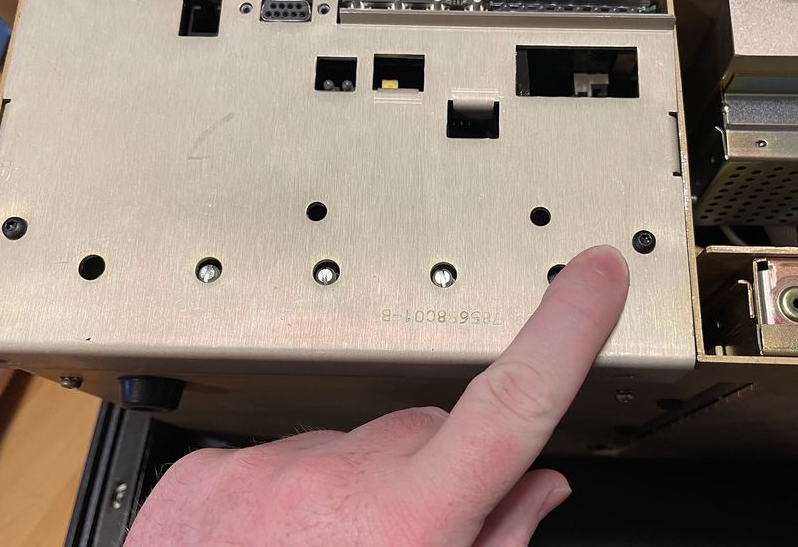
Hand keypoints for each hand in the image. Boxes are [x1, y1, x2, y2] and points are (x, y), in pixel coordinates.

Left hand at [125, 245, 629, 545]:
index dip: (564, 330)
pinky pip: (275, 458)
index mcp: (404, 529)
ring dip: (353, 490)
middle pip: (423, 432)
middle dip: (431, 475)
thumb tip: (535, 488)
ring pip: (347, 446)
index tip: (593, 278)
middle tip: (405, 543)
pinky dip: (288, 493)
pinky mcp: (204, 474)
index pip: (510, 405)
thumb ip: (498, 545)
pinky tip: (276, 546)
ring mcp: (260, 473)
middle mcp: (331, 487)